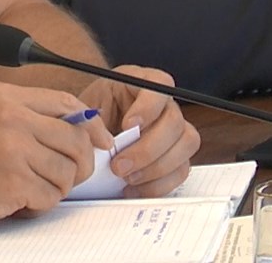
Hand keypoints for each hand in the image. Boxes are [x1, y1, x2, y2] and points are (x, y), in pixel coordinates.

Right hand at [0, 81, 100, 231]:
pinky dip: (39, 206)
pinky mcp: (11, 183)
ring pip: (67, 172)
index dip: (92, 126)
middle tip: (67, 177)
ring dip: (56, 188)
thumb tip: (77, 128)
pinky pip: (50, 197)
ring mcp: (13, 150)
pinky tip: (19, 204)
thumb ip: (25, 115)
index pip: (68, 105)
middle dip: (80, 164)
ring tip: (32, 191)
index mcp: (7, 97)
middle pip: (77, 140)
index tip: (101, 142)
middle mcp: (13, 118)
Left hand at [80, 67, 200, 197]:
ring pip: (186, 144)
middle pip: (175, 121)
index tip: (127, 125)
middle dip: (147, 148)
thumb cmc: (87, 122)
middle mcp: (164, 105)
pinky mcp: (176, 156)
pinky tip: (133, 188)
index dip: (148, 106)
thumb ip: (94, 122)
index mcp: (142, 83)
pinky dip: (158, 184)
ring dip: (156, 167)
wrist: (87, 141)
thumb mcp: (85, 112)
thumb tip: (103, 141)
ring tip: (126, 179)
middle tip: (119, 166)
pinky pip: (181, 170)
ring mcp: (174, 131)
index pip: (160, 85)